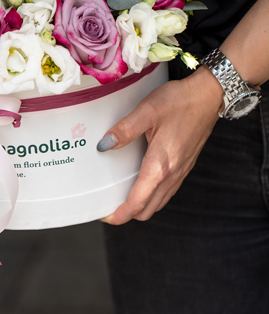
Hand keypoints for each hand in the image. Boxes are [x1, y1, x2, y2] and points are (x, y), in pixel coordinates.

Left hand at [100, 66, 222, 224]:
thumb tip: (104, 145)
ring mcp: (181, 172)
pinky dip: (152, 196)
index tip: (104, 216)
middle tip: (108, 205)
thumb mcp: (147, 111)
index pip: (138, 203)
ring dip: (140, 206)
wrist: (209, 96)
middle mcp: (172, 175)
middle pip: (148, 210)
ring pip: (158, 203)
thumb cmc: (180, 102)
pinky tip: (141, 182)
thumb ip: (125, 130)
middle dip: (127, 214)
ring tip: (121, 196)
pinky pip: (167, 192)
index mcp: (160, 165)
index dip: (119, 214)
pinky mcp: (184, 166)